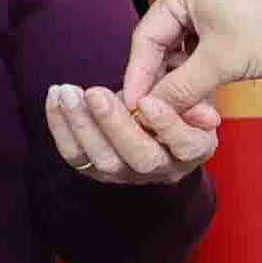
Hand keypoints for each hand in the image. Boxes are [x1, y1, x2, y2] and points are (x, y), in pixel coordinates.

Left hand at [47, 79, 216, 183]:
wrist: (154, 109)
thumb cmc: (177, 96)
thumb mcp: (193, 89)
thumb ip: (194, 96)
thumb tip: (206, 115)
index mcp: (193, 149)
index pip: (183, 145)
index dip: (166, 125)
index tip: (147, 101)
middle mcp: (163, 168)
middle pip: (139, 157)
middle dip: (114, 124)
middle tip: (95, 93)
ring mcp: (128, 174)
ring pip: (103, 160)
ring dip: (81, 125)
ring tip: (67, 92)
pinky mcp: (98, 170)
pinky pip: (75, 156)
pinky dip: (60, 127)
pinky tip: (55, 99)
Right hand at [125, 0, 261, 126]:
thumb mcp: (222, 63)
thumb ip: (179, 88)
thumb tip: (146, 112)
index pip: (145, 37)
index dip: (138, 77)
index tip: (133, 110)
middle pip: (162, 46)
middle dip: (166, 84)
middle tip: (163, 119)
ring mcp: (212, 5)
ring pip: (183, 54)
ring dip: (186, 85)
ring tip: (194, 115)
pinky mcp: (230, 21)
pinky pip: (203, 53)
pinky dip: (203, 78)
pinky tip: (206, 104)